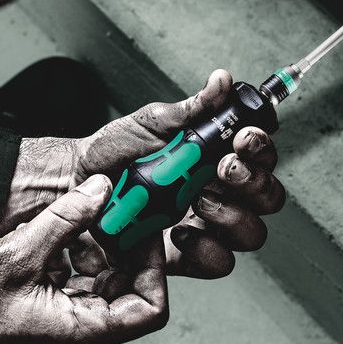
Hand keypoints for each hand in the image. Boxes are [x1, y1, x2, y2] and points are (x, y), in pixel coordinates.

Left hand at [0, 70, 285, 277]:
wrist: (75, 186)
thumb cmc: (112, 153)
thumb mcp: (152, 122)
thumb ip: (193, 107)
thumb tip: (222, 81)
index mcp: (217, 157)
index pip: (260, 154)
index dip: (260, 147)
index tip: (242, 138)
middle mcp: (220, 192)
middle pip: (267, 196)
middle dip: (251, 181)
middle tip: (222, 168)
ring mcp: (207, 226)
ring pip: (251, 232)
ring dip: (230, 215)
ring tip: (197, 200)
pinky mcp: (187, 256)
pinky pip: (218, 263)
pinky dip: (204, 249)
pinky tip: (178, 233)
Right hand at [0, 176, 165, 343]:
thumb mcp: (14, 257)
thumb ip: (63, 221)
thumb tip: (101, 190)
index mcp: (81, 329)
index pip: (149, 308)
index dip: (155, 268)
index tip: (143, 230)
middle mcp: (77, 326)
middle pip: (130, 285)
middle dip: (128, 245)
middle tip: (122, 207)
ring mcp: (60, 316)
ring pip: (101, 274)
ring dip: (100, 241)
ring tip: (91, 208)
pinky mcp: (41, 303)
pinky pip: (73, 272)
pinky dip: (73, 246)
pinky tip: (59, 221)